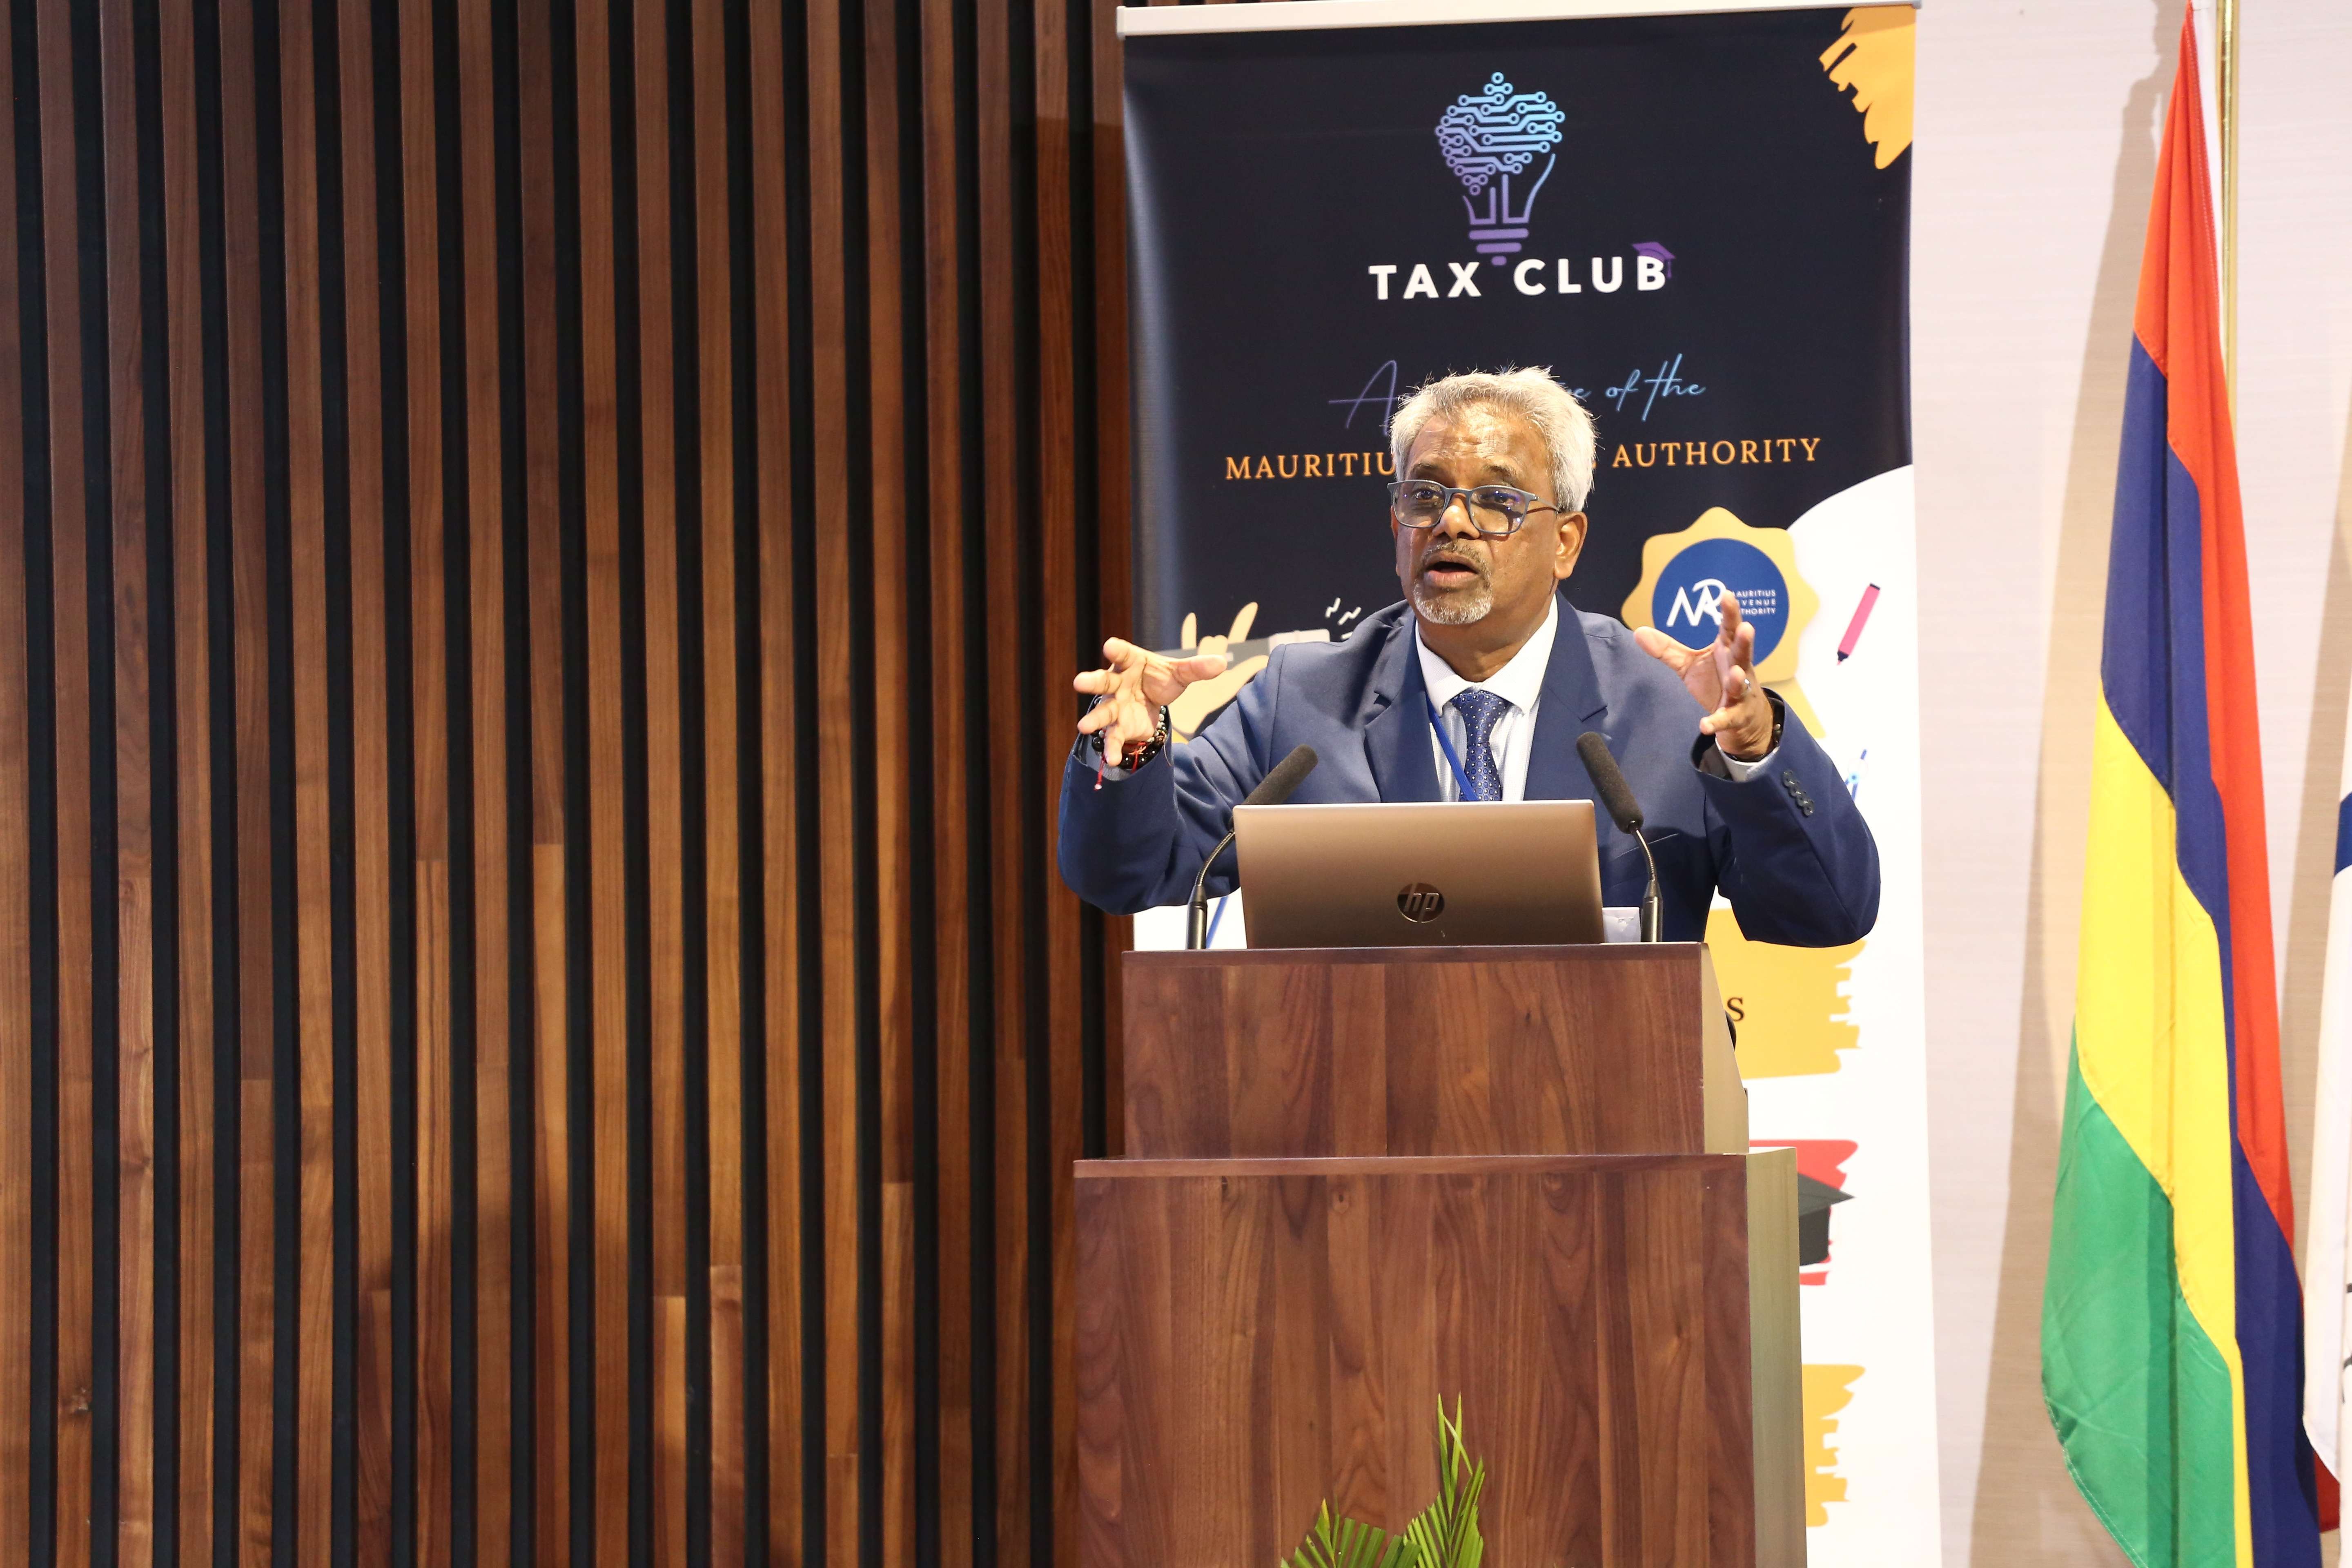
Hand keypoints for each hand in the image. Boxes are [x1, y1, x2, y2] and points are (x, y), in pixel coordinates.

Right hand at [1073, 637, 1228, 758]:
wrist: (1151, 703)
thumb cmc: (1158, 680)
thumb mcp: (1178, 674)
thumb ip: (1196, 669)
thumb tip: (1221, 662)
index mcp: (1130, 663)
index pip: (1123, 654)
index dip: (1116, 650)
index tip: (1109, 646)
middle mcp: (1117, 683)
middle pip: (1104, 681)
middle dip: (1092, 682)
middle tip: (1079, 682)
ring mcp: (1115, 706)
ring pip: (1103, 712)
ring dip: (1094, 719)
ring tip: (1084, 727)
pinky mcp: (1118, 726)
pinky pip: (1113, 738)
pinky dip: (1112, 748)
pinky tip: (1112, 759)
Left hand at [1632, 593, 1775, 758]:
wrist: (1741, 718)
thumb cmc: (1716, 681)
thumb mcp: (1689, 664)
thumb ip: (1668, 649)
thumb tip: (1639, 631)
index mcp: (1726, 651)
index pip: (1730, 629)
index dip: (1730, 613)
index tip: (1727, 594)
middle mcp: (1738, 668)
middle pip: (1742, 653)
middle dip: (1744, 641)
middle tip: (1747, 627)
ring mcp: (1740, 693)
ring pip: (1741, 685)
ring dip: (1738, 679)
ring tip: (1735, 672)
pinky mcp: (1735, 716)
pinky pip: (1726, 719)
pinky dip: (1717, 721)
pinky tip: (1705, 724)